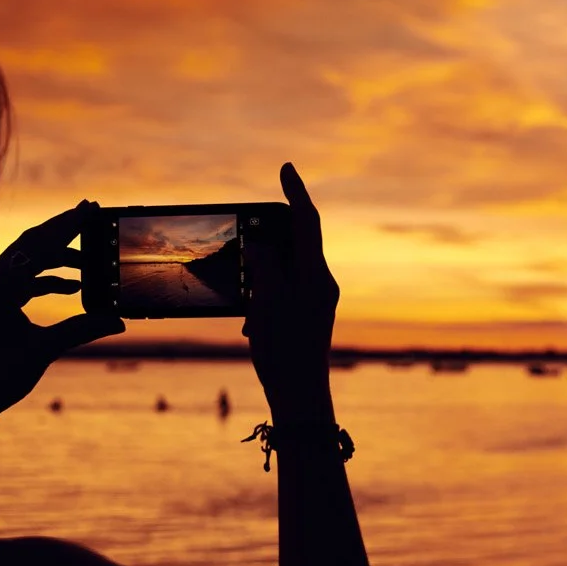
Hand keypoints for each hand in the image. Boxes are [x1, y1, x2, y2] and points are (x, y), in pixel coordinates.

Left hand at [0, 201, 124, 422]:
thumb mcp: (43, 351)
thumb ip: (81, 330)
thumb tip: (118, 320)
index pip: (37, 247)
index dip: (67, 227)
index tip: (90, 208)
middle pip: (31, 244)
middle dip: (63, 230)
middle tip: (91, 212)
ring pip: (28, 261)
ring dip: (58, 257)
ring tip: (90, 258)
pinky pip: (24, 280)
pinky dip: (48, 280)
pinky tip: (73, 287)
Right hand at [244, 163, 338, 420]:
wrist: (302, 397)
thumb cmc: (286, 353)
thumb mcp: (269, 304)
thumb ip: (265, 266)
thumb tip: (258, 243)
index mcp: (315, 276)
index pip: (306, 221)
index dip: (295, 192)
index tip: (285, 168)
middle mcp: (321, 283)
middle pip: (295, 242)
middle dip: (268, 239)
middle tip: (245, 240)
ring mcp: (315, 299)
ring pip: (284, 270)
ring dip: (261, 278)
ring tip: (250, 307)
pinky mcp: (306, 315)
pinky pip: (282, 292)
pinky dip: (263, 299)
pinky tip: (252, 324)